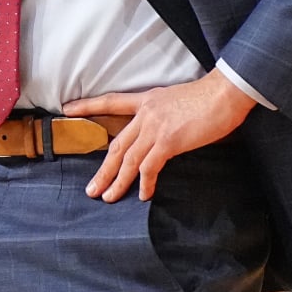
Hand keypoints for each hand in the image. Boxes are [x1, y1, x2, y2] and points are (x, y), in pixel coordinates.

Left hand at [65, 71, 254, 202]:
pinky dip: (145, 183)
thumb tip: (164, 135)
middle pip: (116, 145)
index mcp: (146, 101)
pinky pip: (149, 167)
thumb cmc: (209, 97)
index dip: (87, 106)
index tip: (67, 110)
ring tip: (108, 198)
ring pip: (128, 160)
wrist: (225, 93)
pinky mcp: (168, 141)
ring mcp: (155, 128)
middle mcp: (146, 113)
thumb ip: (165, 117)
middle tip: (91, 189)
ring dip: (117, 182)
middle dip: (103, 170)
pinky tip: (143, 194)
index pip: (110, 102)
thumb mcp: (178, 101)